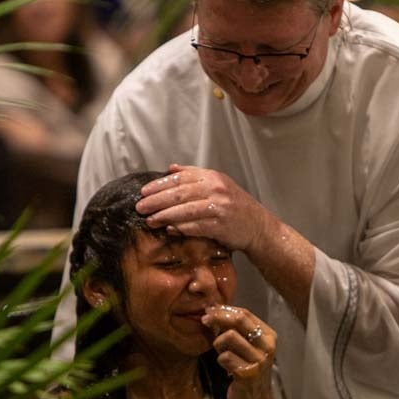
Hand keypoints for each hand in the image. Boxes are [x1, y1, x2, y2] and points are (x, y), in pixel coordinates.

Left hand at [136, 164, 268, 251]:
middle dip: (157, 201)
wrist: (258, 226)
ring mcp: (220, 208)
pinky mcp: (222, 226)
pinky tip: (169, 229)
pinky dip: (181, 228)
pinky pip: (196, 226)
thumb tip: (170, 168)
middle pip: (180, 193)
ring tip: (150, 220)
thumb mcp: (218, 184)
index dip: (159, 185)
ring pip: (186, 210)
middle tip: (140, 207)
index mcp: (212, 177)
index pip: (180, 178)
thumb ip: (194, 175)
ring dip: (165, 216)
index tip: (143, 192)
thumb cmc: (234, 205)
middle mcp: (216, 189)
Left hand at [203, 305, 275, 398]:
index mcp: (269, 336)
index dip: (224, 310)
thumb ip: (235, 329)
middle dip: (218, 318)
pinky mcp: (248, 374)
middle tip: (205, 320)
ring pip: (229, 337)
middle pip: (238, 320)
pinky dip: (220, 360)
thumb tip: (213, 310)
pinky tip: (225, 367)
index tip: (210, 310)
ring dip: (218, 343)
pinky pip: (225, 357)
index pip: (245, 313)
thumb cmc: (247, 371)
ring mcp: (259, 360)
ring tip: (221, 352)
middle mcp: (267, 346)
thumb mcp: (247, 347)